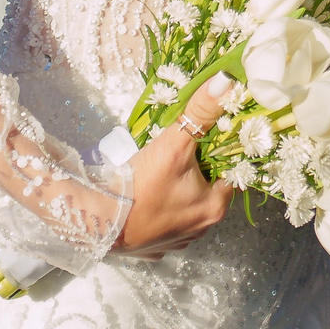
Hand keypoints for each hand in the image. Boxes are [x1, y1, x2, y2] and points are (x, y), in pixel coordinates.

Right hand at [111, 74, 234, 257]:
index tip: (211, 137)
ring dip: (179, 191)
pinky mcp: (153, 247)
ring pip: (186, 206)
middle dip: (199, 170)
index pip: (232, 174)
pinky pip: (164, 222)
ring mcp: (176, 241)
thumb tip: (226, 81)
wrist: (98, 221)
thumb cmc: (142, 184)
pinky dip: (160, 209)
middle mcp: (201, 229)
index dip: (223, 153)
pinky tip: (148, 195)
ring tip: (163, 170)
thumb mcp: (174, 143)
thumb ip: (201, 112)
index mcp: (214, 208)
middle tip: (182, 149)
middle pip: (208, 190)